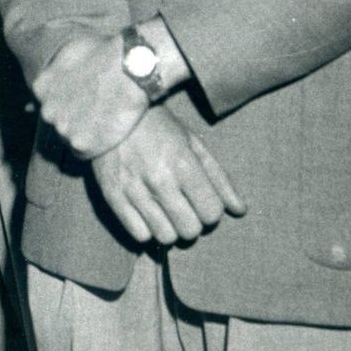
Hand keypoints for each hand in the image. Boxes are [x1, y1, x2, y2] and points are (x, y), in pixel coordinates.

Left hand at [32, 32, 148, 160]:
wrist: (131, 67)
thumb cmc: (106, 53)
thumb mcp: (72, 50)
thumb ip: (58, 66)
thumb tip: (54, 71)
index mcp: (41, 87)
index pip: (50, 102)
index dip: (69, 103)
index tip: (85, 100)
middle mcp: (46, 110)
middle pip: (58, 121)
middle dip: (75, 119)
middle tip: (98, 111)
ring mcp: (62, 129)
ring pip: (70, 138)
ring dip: (86, 133)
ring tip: (107, 120)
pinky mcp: (80, 144)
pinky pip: (83, 153)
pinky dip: (95, 147)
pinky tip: (109, 134)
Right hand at [90, 101, 246, 247]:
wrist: (110, 112)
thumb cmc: (158, 126)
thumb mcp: (193, 144)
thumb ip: (218, 178)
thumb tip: (241, 211)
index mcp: (183, 164)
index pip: (212, 212)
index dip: (212, 211)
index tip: (203, 201)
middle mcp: (159, 180)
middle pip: (190, 230)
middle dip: (193, 223)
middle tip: (185, 209)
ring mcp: (133, 190)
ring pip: (166, 237)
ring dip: (171, 229)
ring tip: (166, 213)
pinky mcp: (112, 197)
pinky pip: (139, 235)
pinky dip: (147, 229)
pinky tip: (147, 214)